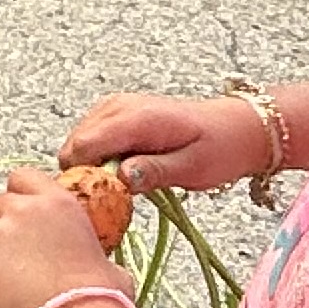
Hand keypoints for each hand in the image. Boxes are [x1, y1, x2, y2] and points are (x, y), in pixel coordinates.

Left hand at [0, 166, 137, 307]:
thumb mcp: (105, 261)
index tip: (22, 218)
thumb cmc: (98, 300)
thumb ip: (88, 249)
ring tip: (3, 287)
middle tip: (12, 261)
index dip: (19, 198)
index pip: (21, 178)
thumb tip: (98, 266)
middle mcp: (21, 210)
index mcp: (57, 203)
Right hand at [61, 92, 273, 195]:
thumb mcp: (193, 168)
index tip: (103, 201)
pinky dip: (98, 158)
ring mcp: (113, 106)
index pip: (83, 147)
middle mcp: (117, 107)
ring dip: (92, 167)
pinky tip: (123, 169)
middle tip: (115, 197)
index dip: (84, 178)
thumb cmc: (219, 148)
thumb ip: (153, 172)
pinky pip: (89, 139)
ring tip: (123, 183)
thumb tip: (118, 178)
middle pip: (73, 147)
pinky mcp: (113, 112)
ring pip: (76, 144)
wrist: (235, 126)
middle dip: (86, 175)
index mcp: (137, 118)